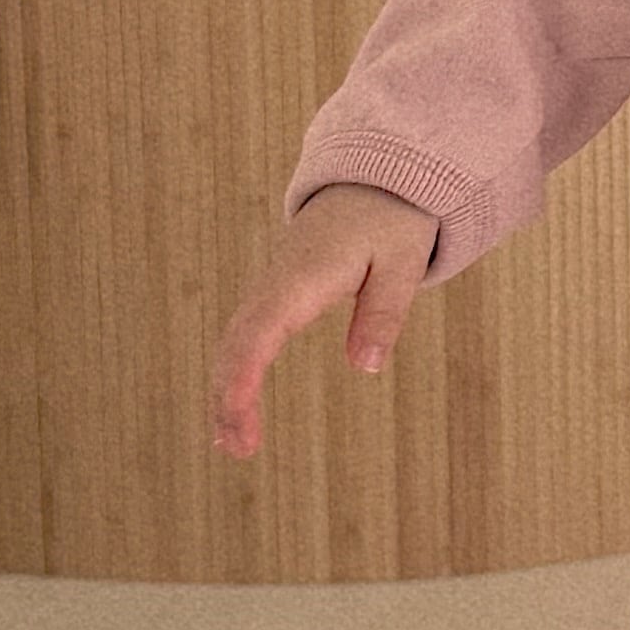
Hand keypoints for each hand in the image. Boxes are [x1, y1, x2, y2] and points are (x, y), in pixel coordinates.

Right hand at [210, 183, 438, 457]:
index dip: (242, 382)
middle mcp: (275, 284)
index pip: (258, 335)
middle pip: (235, 343)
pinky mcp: (278, 293)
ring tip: (233, 445)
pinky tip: (240, 406)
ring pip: (235, 341)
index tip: (240, 423)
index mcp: (301, 278)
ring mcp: (271, 287)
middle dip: (227, 396)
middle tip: (236, 450)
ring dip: (227, 390)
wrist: (375, 180)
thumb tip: (363, 365)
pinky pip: (248, 334)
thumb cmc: (391, 220)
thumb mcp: (402, 263)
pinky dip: (238, 371)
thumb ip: (383, 311)